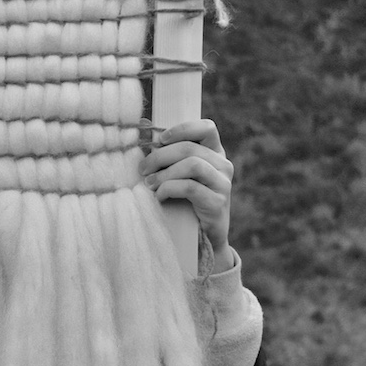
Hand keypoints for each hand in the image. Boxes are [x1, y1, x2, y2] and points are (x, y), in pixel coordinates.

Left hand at [138, 118, 234, 271]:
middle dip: (160, 156)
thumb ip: (169, 156)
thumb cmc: (184, 201)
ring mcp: (223, 184)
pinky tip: (159, 197)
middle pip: (190, 148)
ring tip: (149, 184)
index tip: (161, 139)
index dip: (182, 129)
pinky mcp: (218, 202)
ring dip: (164, 173)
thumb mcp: (178, 175)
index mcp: (215, 153)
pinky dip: (169, 189)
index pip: (207, 128)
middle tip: (143, 169)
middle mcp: (223, 165)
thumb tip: (144, 136)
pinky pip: (190, 187)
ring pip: (192, 165)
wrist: (202, 237)